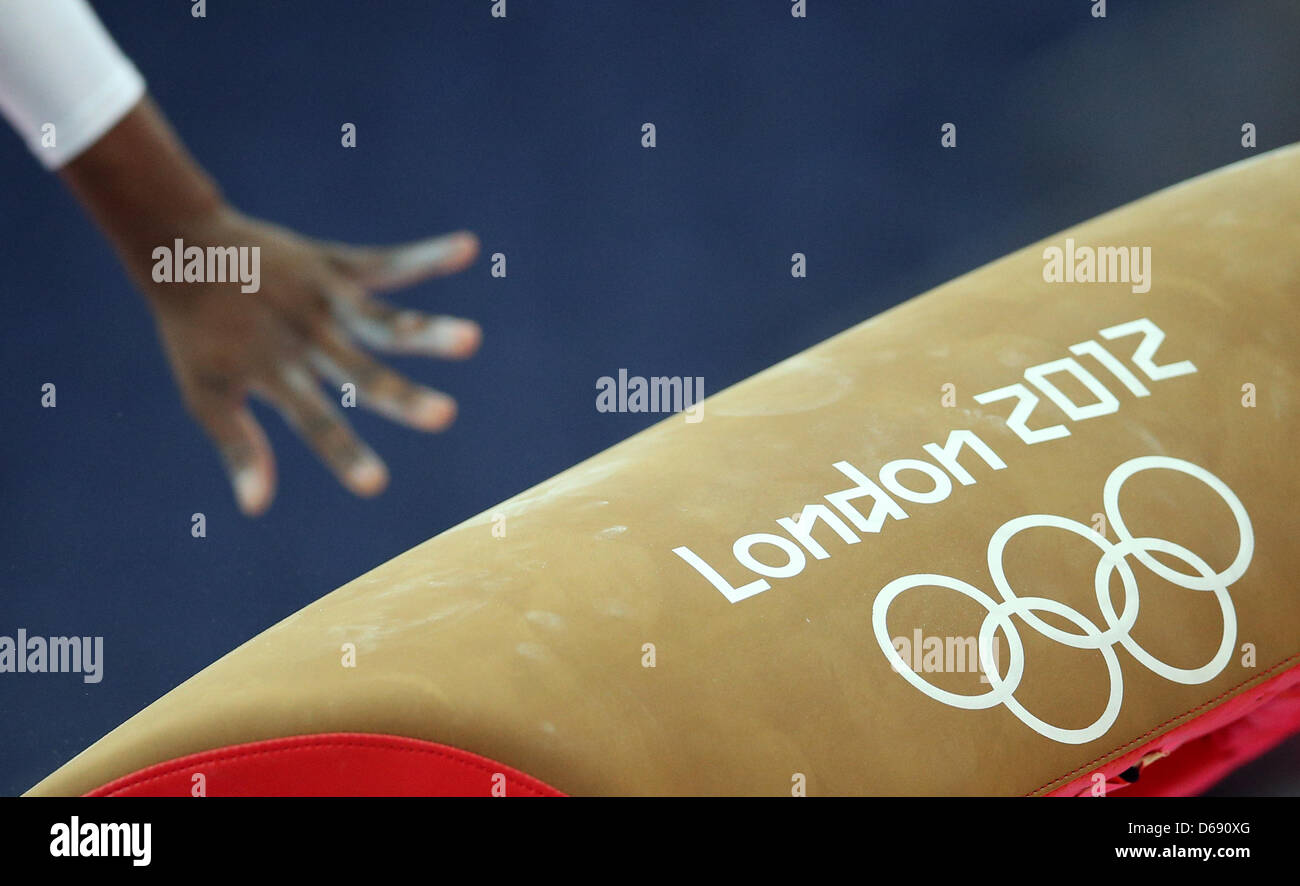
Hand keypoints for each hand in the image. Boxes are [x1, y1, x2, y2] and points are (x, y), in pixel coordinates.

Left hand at [143, 208, 480, 514]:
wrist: (180, 248)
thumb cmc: (196, 333)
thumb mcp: (206, 393)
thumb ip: (238, 446)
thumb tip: (255, 508)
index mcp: (276, 372)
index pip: (314, 421)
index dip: (344, 453)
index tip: (376, 486)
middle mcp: (305, 337)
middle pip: (360, 372)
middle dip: (402, 396)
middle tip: (444, 417)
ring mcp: (322, 299)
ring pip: (381, 319)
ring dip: (426, 330)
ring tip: (472, 339)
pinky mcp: (333, 266)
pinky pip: (385, 262)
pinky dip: (425, 257)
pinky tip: (466, 248)